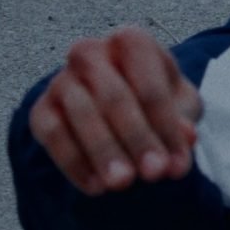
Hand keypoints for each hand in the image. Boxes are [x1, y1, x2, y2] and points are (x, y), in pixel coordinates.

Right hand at [28, 27, 202, 195]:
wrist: (118, 105)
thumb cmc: (155, 101)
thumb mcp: (180, 107)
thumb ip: (184, 120)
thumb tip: (188, 137)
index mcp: (131, 42)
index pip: (150, 85)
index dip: (165, 128)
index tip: (177, 166)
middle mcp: (91, 53)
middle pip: (113, 96)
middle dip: (136, 138)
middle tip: (153, 174)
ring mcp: (62, 79)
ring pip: (80, 113)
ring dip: (103, 151)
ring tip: (122, 183)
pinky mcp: (41, 108)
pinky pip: (52, 134)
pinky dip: (73, 163)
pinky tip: (96, 187)